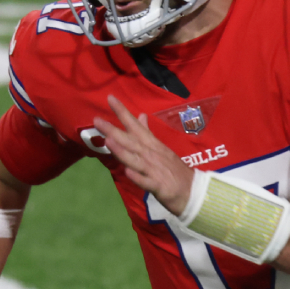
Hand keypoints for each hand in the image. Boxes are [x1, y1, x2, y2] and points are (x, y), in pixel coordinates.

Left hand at [93, 95, 194, 214]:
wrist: (193, 190)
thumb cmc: (173, 169)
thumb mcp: (160, 147)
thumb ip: (147, 132)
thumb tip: (140, 115)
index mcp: (152, 145)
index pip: (135, 125)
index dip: (122, 112)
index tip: (110, 98)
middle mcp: (152, 154)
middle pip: (130, 140)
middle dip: (113, 130)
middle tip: (96, 120)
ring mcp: (155, 170)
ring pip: (136, 159)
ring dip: (122, 151)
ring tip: (108, 141)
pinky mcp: (158, 186)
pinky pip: (146, 181)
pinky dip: (137, 177)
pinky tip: (127, 172)